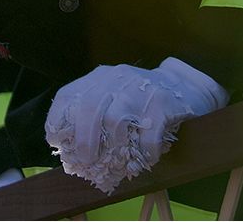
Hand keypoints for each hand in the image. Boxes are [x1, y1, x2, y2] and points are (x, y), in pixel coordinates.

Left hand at [45, 57, 228, 192]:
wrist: (185, 85)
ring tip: (119, 163)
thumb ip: (92, 117)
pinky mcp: (163, 101)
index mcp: (97, 79)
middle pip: (89, 106)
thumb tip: (71, 152)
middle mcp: (115, 79)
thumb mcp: (113, 99)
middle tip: (86, 160)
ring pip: (116, 119)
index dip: (57, 120)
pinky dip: (145, 151)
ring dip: (115, 147)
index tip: (58, 143)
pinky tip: (147, 159)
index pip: (67, 96)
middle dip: (83, 138)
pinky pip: (148, 133)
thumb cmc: (140, 100)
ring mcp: (139, 87)